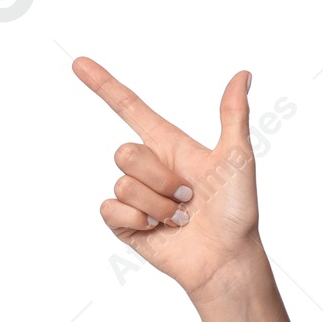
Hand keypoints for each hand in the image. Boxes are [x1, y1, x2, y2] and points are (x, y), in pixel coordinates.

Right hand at [72, 57, 261, 301]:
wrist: (227, 258)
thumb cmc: (237, 210)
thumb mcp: (237, 158)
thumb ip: (233, 115)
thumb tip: (243, 74)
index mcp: (171, 146)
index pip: (131, 108)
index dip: (104, 85)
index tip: (79, 63)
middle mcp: (150, 167)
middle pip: (124, 152)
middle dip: (159, 176)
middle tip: (189, 196)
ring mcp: (136, 196)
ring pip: (123, 183)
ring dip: (157, 204)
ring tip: (181, 216)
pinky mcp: (126, 224)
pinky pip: (111, 209)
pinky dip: (139, 220)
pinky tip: (160, 231)